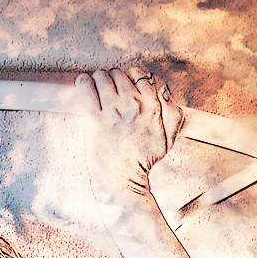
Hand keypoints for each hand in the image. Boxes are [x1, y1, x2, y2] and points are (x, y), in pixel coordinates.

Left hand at [75, 66, 183, 203]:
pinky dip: (83, 83)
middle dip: (112, 78)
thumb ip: (173, 113)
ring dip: (97, 79)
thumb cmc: (143, 163)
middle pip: (118, 74)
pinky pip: (86, 89)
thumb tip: (164, 90)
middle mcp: (133, 105)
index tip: (124, 84)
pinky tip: (83, 84)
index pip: (140, 74)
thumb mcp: (168, 139)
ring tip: (94, 86)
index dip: (130, 76)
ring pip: (102, 77)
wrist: (123, 183)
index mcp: (152, 107)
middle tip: (108, 89)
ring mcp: (113, 112)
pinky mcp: (95, 120)